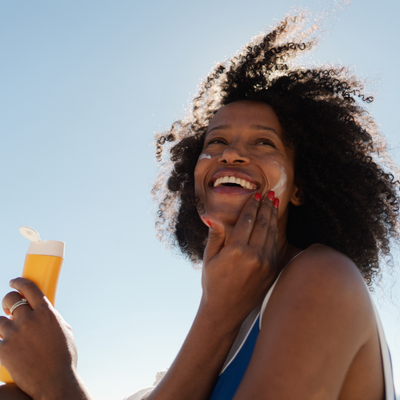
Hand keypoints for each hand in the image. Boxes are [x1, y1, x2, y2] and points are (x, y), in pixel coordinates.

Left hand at [0, 278, 87, 399]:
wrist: (54, 382)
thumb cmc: (64, 358)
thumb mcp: (65, 331)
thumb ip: (53, 319)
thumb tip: (47, 312)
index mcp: (47, 312)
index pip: (30, 288)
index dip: (20, 282)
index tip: (14, 281)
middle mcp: (30, 320)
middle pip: (11, 300)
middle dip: (8, 301)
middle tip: (9, 309)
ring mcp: (15, 334)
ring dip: (2, 324)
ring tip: (8, 331)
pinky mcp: (3, 350)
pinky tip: (3, 344)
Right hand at [200, 191, 278, 325]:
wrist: (225, 310)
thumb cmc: (213, 283)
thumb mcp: (209, 258)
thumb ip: (215, 235)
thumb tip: (213, 216)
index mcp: (235, 250)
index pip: (247, 220)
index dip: (253, 205)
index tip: (256, 195)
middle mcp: (253, 255)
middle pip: (263, 223)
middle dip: (266, 206)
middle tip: (269, 194)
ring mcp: (265, 263)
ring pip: (272, 233)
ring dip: (273, 216)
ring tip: (274, 203)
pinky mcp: (272, 270)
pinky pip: (276, 246)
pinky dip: (276, 232)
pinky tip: (275, 223)